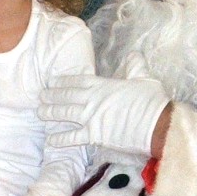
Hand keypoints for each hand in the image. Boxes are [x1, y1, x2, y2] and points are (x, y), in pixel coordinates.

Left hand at [38, 70, 169, 155]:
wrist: (156, 124)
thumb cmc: (152, 101)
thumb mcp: (144, 78)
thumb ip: (135, 66)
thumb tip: (134, 55)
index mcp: (103, 85)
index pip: (78, 80)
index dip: (64, 80)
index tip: (53, 81)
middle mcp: (93, 100)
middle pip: (67, 96)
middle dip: (52, 96)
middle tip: (40, 96)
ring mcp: (92, 117)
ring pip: (65, 114)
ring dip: (51, 113)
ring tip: (40, 112)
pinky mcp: (95, 134)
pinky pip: (73, 137)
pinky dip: (60, 139)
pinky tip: (50, 140)